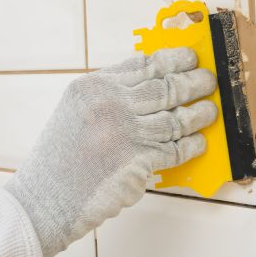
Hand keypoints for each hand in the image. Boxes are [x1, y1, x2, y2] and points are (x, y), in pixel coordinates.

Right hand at [5, 47, 217, 256]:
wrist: (45, 199)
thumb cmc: (62, 157)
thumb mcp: (77, 110)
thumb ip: (111, 93)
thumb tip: (156, 81)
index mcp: (94, 86)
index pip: (144, 64)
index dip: (175, 58)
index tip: (191, 57)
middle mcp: (110, 104)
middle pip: (166, 86)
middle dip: (195, 81)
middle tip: (209, 80)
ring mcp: (124, 133)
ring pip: (176, 118)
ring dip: (199, 114)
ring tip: (210, 111)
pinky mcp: (136, 163)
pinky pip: (175, 150)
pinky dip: (192, 145)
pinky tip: (199, 142)